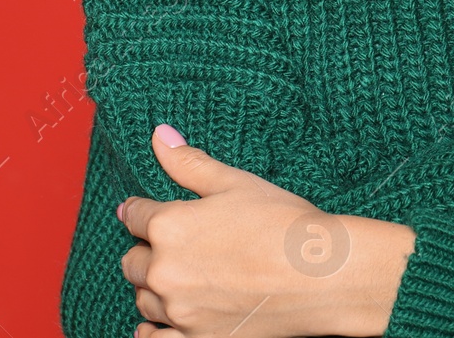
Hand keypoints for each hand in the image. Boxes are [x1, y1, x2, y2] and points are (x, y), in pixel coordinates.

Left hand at [120, 125, 412, 337]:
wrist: (321, 275)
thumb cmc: (283, 222)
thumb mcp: (236, 182)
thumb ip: (189, 163)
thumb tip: (158, 135)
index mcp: (170, 225)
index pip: (134, 215)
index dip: (140, 210)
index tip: (143, 210)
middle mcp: (165, 271)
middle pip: (132, 261)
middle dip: (146, 249)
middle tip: (169, 244)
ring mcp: (180, 311)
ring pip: (144, 300)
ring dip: (153, 287)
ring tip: (175, 276)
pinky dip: (151, 331)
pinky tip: (159, 322)